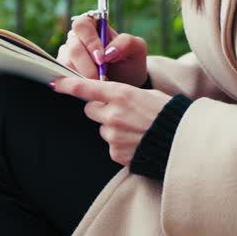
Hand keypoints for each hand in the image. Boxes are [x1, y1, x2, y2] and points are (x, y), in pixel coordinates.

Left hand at [51, 77, 170, 165]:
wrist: (182, 142)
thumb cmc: (169, 114)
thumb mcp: (148, 95)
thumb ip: (124, 95)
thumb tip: (107, 98)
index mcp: (122, 94)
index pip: (86, 88)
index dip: (67, 84)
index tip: (54, 82)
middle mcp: (113, 114)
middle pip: (90, 109)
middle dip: (99, 109)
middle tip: (120, 111)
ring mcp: (113, 135)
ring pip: (102, 128)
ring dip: (112, 128)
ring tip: (135, 130)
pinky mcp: (116, 153)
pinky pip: (111, 145)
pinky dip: (120, 143)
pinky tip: (137, 142)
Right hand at [58, 15, 148, 86]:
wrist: (126, 83)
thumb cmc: (130, 61)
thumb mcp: (136, 49)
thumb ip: (126, 43)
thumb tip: (108, 51)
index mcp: (93, 26)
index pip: (82, 25)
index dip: (90, 41)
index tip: (102, 59)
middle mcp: (76, 38)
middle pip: (73, 47)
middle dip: (88, 65)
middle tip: (101, 77)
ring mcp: (67, 55)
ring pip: (67, 64)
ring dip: (84, 76)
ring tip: (100, 83)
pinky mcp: (64, 71)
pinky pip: (64, 77)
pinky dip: (79, 84)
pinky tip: (92, 87)